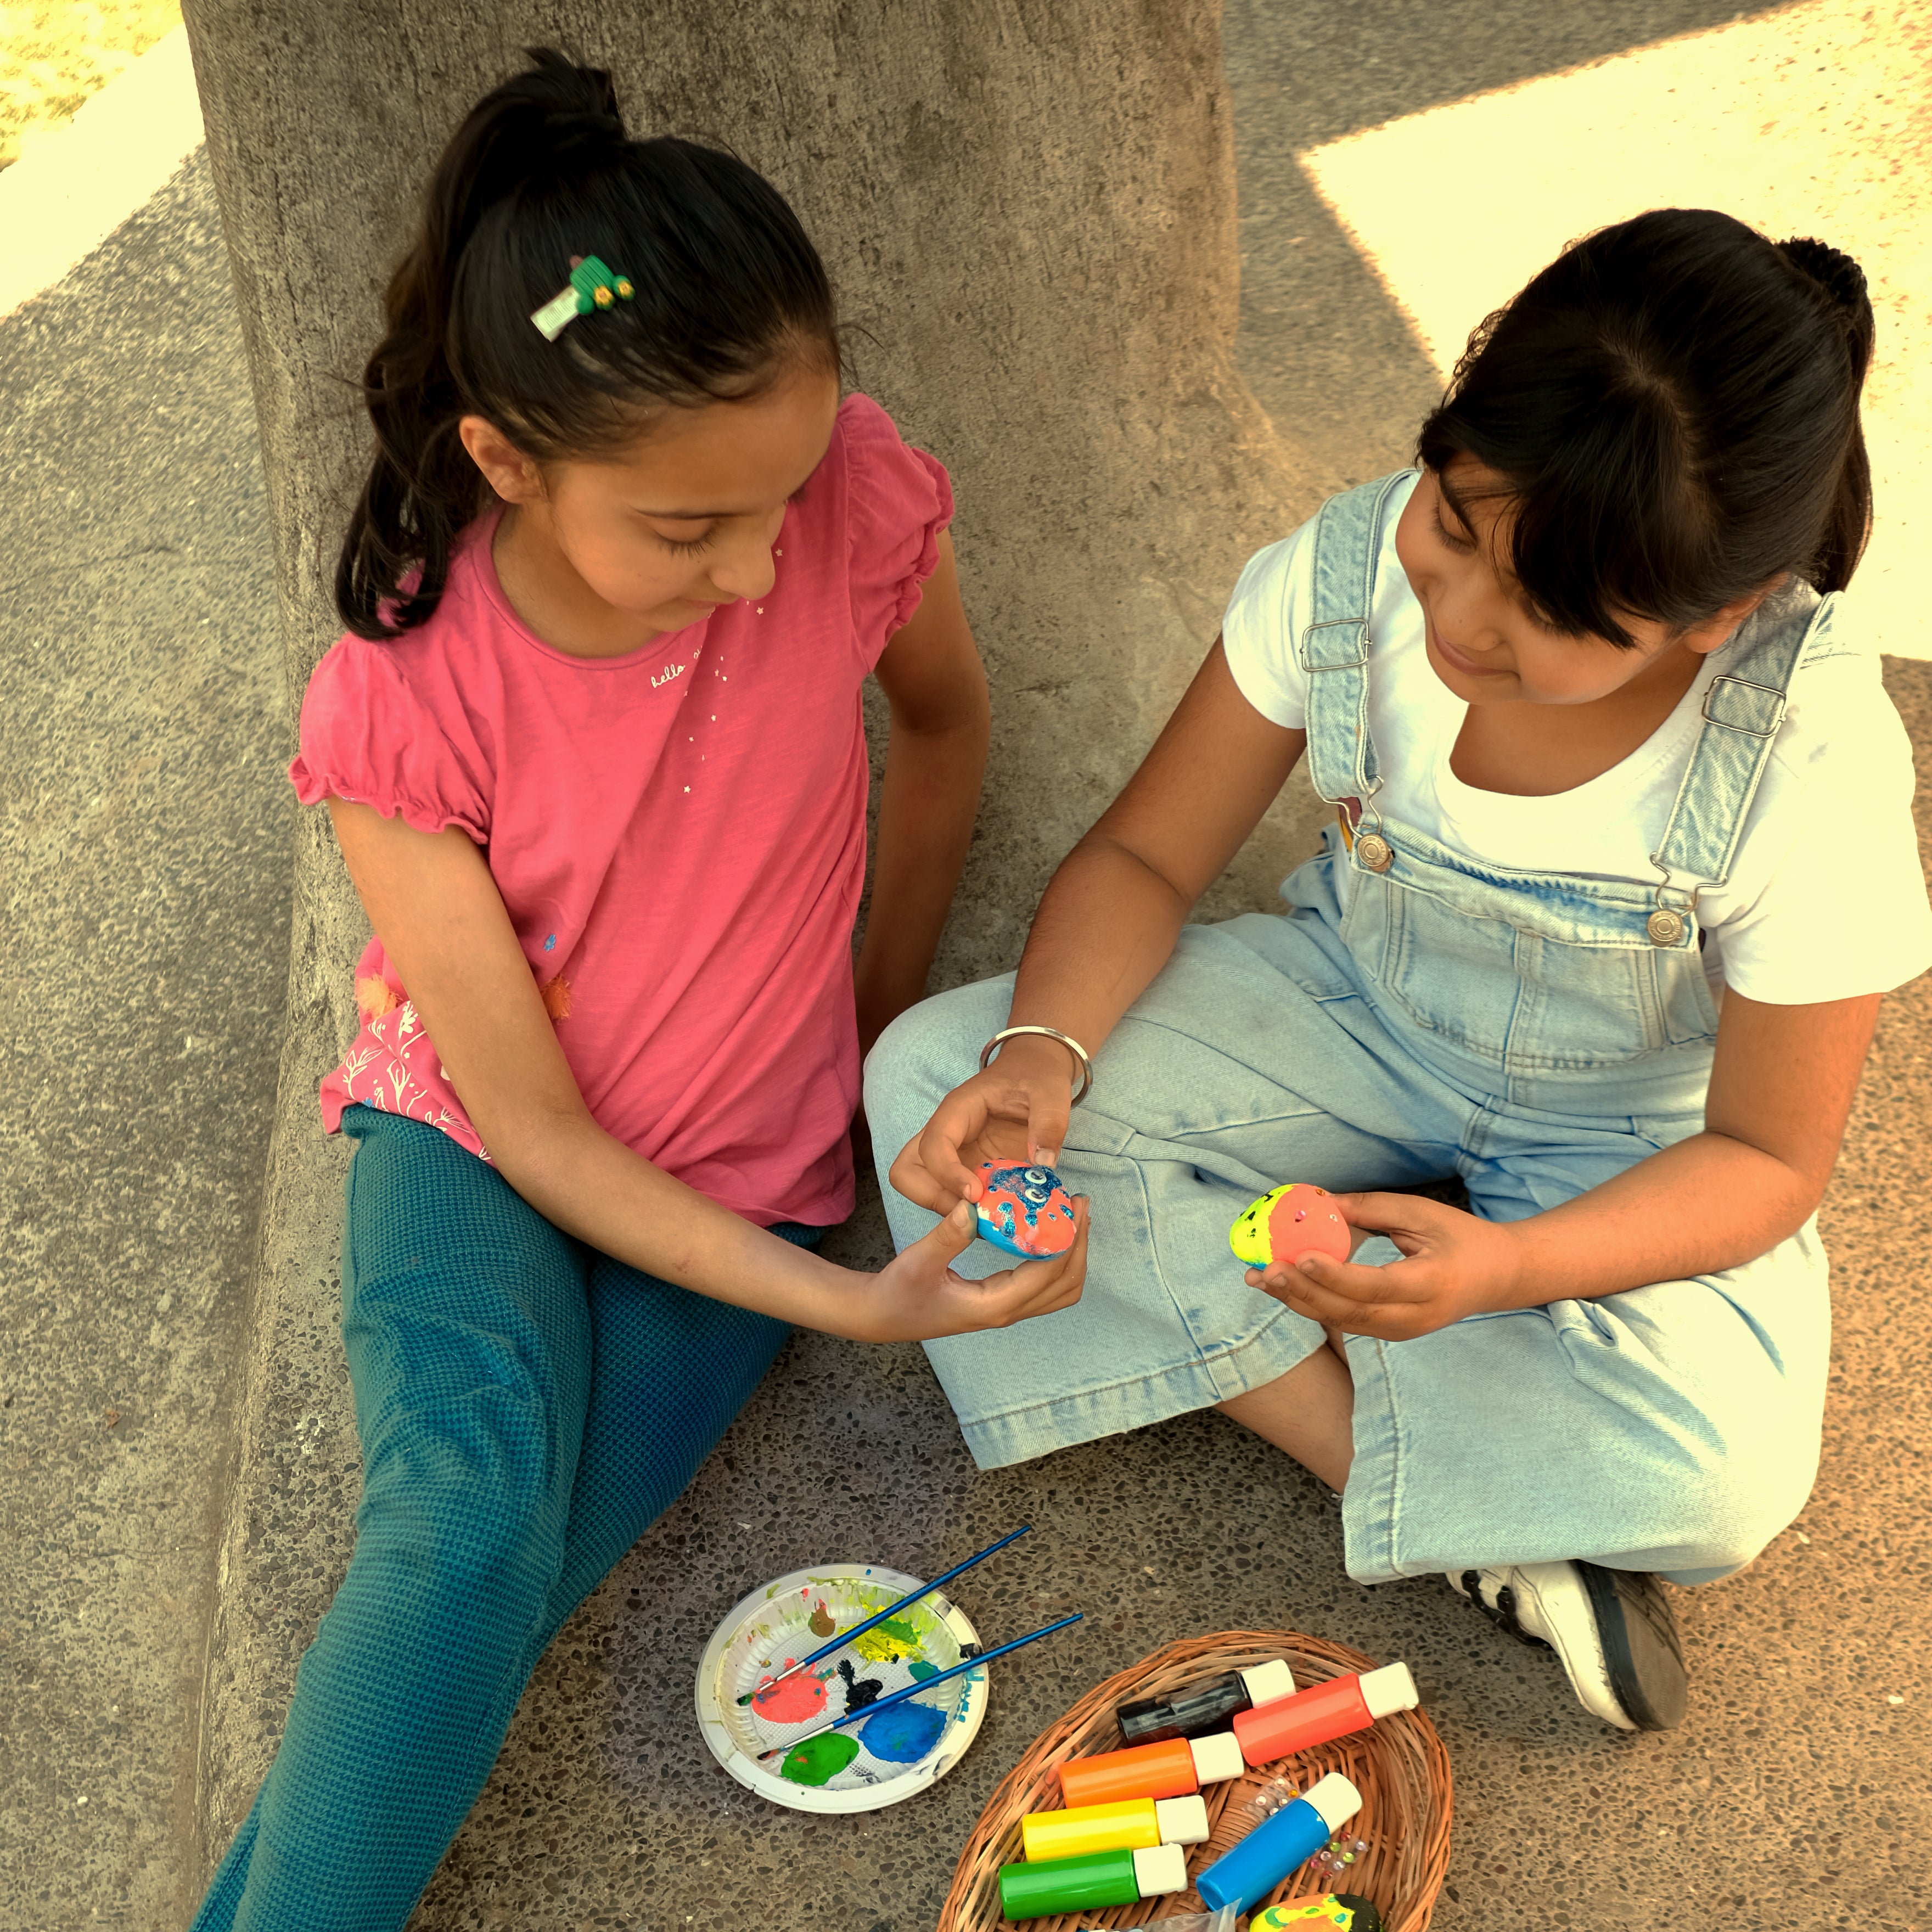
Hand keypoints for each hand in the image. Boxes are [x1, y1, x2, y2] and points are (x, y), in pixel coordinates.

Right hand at [842, 1194, 1090, 1342]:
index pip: (1047, 1273)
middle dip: (1080, 1245)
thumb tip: (972, 1206)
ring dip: (1073, 1255)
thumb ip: (947, 1235)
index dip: (1067, 1239)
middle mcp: (1007, 1312)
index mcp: (993, 1304)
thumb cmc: (898, 1291)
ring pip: (1059, 1291)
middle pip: (1065, 1285)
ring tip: (1072, 1218)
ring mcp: (1006, 1311)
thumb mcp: (919, 1260)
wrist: (883, 1316)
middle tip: (1080, 1205)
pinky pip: (1045, 1288)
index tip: (1073, 1205)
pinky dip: (1058, 1262)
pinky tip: (1048, 1235)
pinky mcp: (1001, 1304)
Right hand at [887, 1033, 1076, 1213]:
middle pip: (908, 1170)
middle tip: (971, 1212)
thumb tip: (1043, 1165)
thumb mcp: (1050, 1091)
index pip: (933, 1144)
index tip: (975, 1194)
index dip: (947, 1174)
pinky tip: (996, 1215)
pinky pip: (951, 1195)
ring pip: (922, 1186)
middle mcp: (947, 1134)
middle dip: (932, 1197)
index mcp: (959, 1109)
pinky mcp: (968, 1169)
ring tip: (984, 1217)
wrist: (1035, 1069)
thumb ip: (1049, 1124)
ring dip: (946, 1207)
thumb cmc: (1036, 1075)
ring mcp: (954, 1154)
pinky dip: (966, 1211)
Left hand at [1246, 1192, 1529, 1340]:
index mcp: (1431, 1284)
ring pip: (1343, 1321)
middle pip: (1351, 1312)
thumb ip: (1371, 1208)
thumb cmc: (1461, 1237)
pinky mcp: (1391, 1332)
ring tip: (1259, 1278)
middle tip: (1264, 1269)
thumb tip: (1319, 1202)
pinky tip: (1283, 1286)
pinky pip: (1346, 1321)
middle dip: (1302, 1292)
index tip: (1301, 1257)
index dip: (1336, 1276)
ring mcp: (1403, 1331)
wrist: (1498, 1277)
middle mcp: (1416, 1317)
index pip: (1376, 1286)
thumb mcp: (1422, 1213)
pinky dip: (1312, 1303)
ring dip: (1298, 1300)